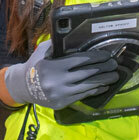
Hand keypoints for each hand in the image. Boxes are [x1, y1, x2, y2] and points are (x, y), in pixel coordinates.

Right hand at [2, 39, 118, 109]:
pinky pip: (82, 96)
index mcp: (54, 66)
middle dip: (103, 69)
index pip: (79, 60)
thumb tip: (72, 36)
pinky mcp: (62, 103)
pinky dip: (94, 91)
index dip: (95, 57)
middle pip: (86, 73)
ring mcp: (61, 93)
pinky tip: (103, 86)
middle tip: (114, 64)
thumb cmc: (35, 66)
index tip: (107, 55)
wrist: (23, 87)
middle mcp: (58, 81)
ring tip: (114, 76)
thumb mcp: (42, 51)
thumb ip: (56, 44)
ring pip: (87, 86)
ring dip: (103, 81)